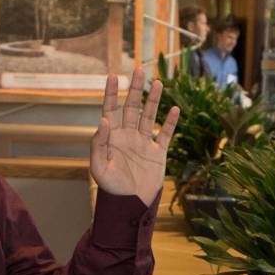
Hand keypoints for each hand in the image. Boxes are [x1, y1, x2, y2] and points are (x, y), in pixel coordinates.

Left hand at [90, 63, 179, 203]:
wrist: (130, 205)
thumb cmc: (111, 188)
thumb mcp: (99, 168)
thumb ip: (99, 143)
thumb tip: (104, 119)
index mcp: (112, 137)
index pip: (110, 110)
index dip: (111, 93)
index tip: (113, 76)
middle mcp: (128, 136)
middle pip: (132, 107)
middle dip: (135, 89)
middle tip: (139, 70)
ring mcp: (143, 143)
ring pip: (149, 116)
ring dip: (154, 100)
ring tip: (158, 82)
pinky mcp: (158, 153)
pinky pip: (165, 134)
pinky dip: (170, 122)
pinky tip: (175, 109)